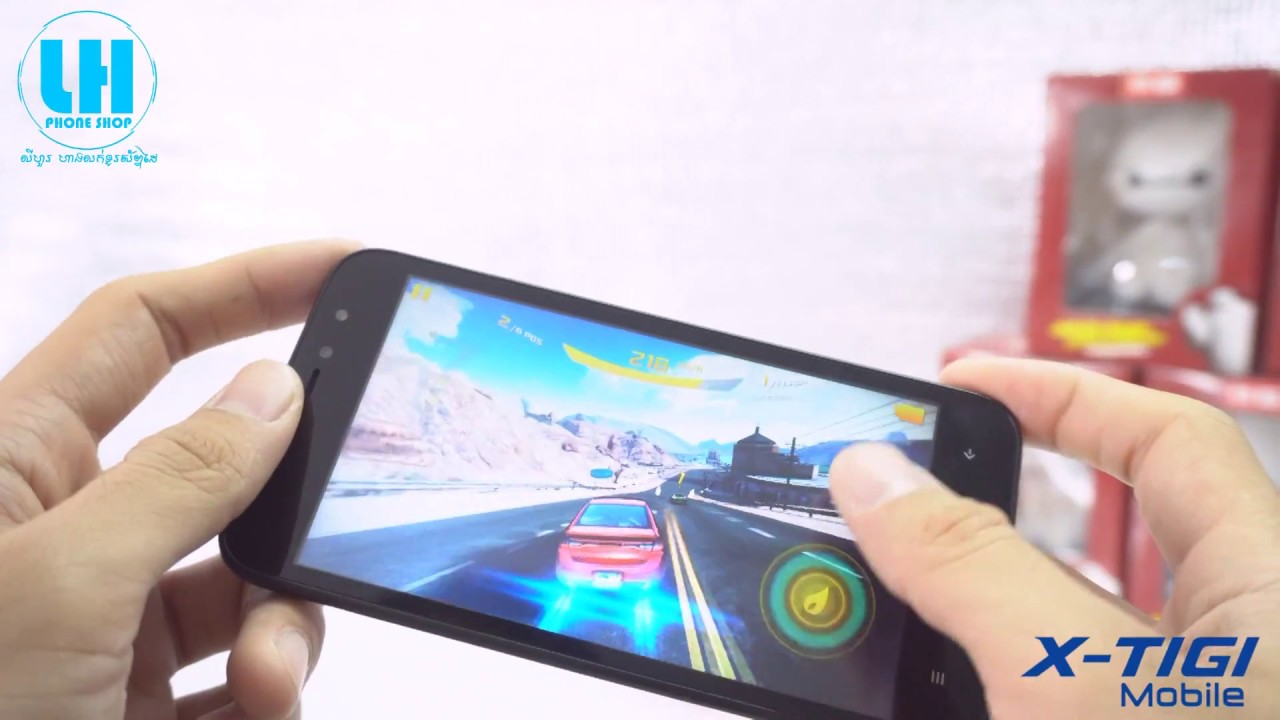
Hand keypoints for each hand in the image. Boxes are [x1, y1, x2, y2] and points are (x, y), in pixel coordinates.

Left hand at [0, 241, 358, 719]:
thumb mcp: (62, 588)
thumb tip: (273, 387)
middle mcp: (69, 533)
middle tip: (348, 511)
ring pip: (250, 581)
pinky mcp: (145, 699)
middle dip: (288, 508)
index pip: (141, 331)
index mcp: (16, 466)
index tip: (342, 268)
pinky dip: (268, 692)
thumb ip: (180, 479)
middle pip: (225, 468)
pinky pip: (246, 669)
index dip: (241, 285)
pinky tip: (252, 716)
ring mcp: (110, 622)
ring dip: (280, 629)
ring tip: (264, 683)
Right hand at [830, 358, 1279, 718]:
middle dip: (985, 520)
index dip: (1063, 395)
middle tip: (895, 506)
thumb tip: (875, 476)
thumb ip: (975, 568)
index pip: (1169, 439)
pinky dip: (973, 688)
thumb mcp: (1075, 677)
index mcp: (1266, 588)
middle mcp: (1234, 651)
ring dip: (964, 620)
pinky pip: (1042, 697)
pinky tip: (919, 691)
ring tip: (884, 608)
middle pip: (1094, 541)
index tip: (962, 384)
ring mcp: (1178, 704)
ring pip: (1057, 633)